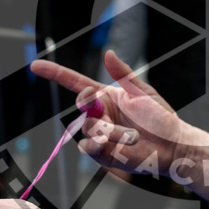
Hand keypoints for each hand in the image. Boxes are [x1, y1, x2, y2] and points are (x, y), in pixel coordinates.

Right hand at [31, 50, 184, 177]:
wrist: (172, 146)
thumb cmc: (161, 118)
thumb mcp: (143, 91)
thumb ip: (124, 74)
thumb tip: (108, 53)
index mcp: (106, 97)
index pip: (75, 83)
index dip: (55, 74)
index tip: (35, 65)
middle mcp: (99, 115)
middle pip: (81, 106)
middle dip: (89, 103)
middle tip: (100, 102)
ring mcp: (99, 135)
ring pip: (88, 128)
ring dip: (109, 130)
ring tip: (132, 136)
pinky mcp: (102, 155)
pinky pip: (89, 147)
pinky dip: (97, 143)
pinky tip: (110, 142)